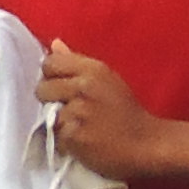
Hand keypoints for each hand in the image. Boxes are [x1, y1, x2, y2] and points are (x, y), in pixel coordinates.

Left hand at [35, 44, 163, 176]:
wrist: (146, 144)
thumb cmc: (127, 112)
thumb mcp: (108, 80)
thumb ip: (77, 63)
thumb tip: (54, 44)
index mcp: (93, 70)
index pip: (51, 64)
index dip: (51, 76)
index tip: (59, 85)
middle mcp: (84, 87)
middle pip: (42, 89)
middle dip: (50, 99)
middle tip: (67, 108)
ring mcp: (78, 112)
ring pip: (48, 115)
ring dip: (59, 123)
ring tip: (78, 127)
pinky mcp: (73, 136)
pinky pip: (56, 136)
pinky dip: (65, 141)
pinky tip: (81, 141)